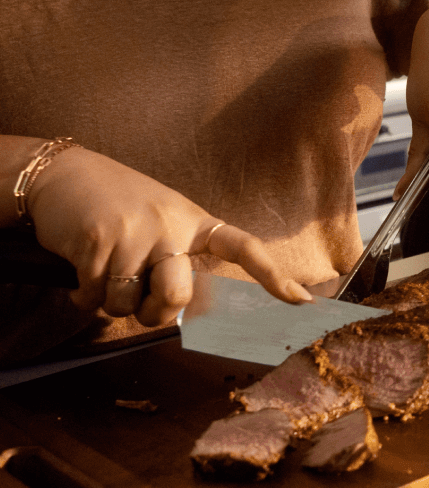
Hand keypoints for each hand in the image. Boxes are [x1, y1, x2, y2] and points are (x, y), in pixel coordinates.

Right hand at [24, 145, 310, 325]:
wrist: (65, 174)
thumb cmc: (119, 204)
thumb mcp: (162, 219)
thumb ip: (178, 257)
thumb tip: (186, 311)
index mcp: (194, 221)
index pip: (243, 247)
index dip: (272, 276)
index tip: (302, 301)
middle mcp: (171, 225)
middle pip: (178, 297)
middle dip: (154, 313)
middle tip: (138, 299)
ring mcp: (135, 233)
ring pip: (128, 305)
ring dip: (110, 302)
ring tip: (105, 269)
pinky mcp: (97, 243)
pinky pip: (92, 298)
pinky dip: (81, 295)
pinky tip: (80, 270)